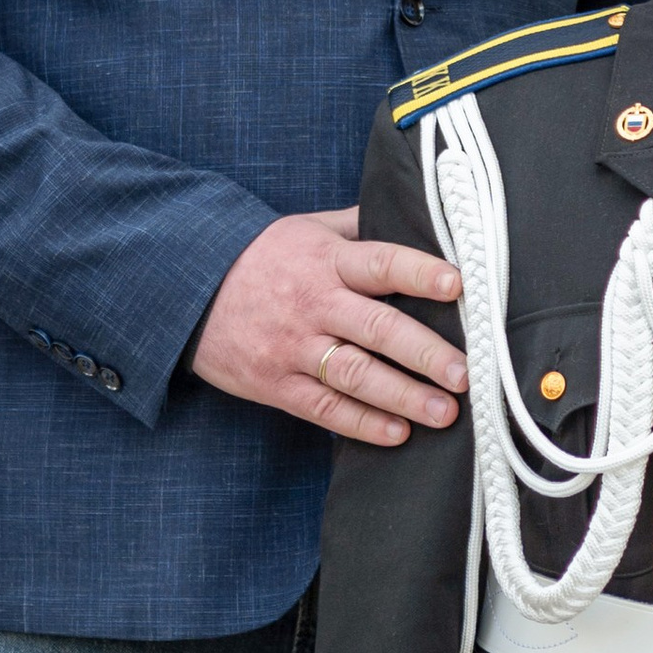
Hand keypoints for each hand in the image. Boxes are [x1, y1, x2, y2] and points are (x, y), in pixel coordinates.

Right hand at [193, 211, 465, 443]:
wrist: (188, 290)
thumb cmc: (264, 258)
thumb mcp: (309, 229)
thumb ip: (362, 227)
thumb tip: (419, 218)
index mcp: (326, 260)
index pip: (380, 263)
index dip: (419, 273)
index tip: (457, 286)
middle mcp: (313, 303)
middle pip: (375, 328)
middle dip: (424, 352)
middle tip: (465, 373)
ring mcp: (292, 347)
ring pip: (354, 375)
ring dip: (402, 396)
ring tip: (444, 413)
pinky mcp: (274, 383)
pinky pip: (323, 408)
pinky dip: (361, 423)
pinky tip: (397, 433)